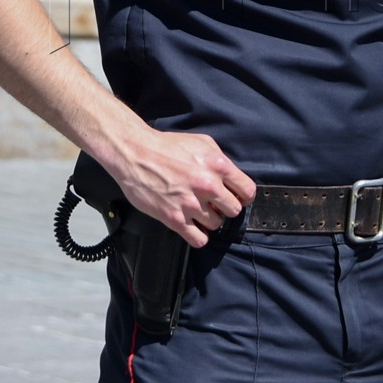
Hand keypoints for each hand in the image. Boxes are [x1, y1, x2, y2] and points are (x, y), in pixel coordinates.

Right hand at [106, 127, 256, 247]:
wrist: (135, 153)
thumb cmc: (166, 147)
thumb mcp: (202, 143)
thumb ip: (221, 161)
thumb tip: (233, 179)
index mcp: (217, 165)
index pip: (247, 191)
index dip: (244, 197)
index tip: (238, 198)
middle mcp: (207, 185)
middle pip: (234, 210)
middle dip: (226, 208)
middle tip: (215, 204)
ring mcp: (190, 203)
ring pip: (216, 224)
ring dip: (210, 220)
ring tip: (199, 211)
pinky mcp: (174, 218)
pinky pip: (199, 239)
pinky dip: (198, 236)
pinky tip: (192, 226)